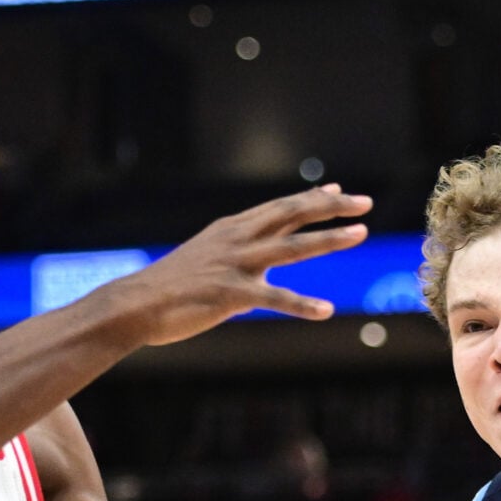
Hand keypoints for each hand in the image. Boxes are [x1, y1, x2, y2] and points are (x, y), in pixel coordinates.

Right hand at [114, 185, 372, 343]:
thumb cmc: (175, 286)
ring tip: (360, 234)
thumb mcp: (211, 262)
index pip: (280, 208)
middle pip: (292, 215)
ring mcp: (234, 264)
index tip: (340, 189)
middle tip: (365, 202)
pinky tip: (326, 310)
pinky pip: (272, 299)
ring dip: (328, 240)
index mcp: (233, 229)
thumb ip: (242, 261)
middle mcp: (237, 239)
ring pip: (291, 248)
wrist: (135, 304)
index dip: (312, 198)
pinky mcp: (229, 294)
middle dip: (330, 208)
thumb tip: (266, 272)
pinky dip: (301, 304)